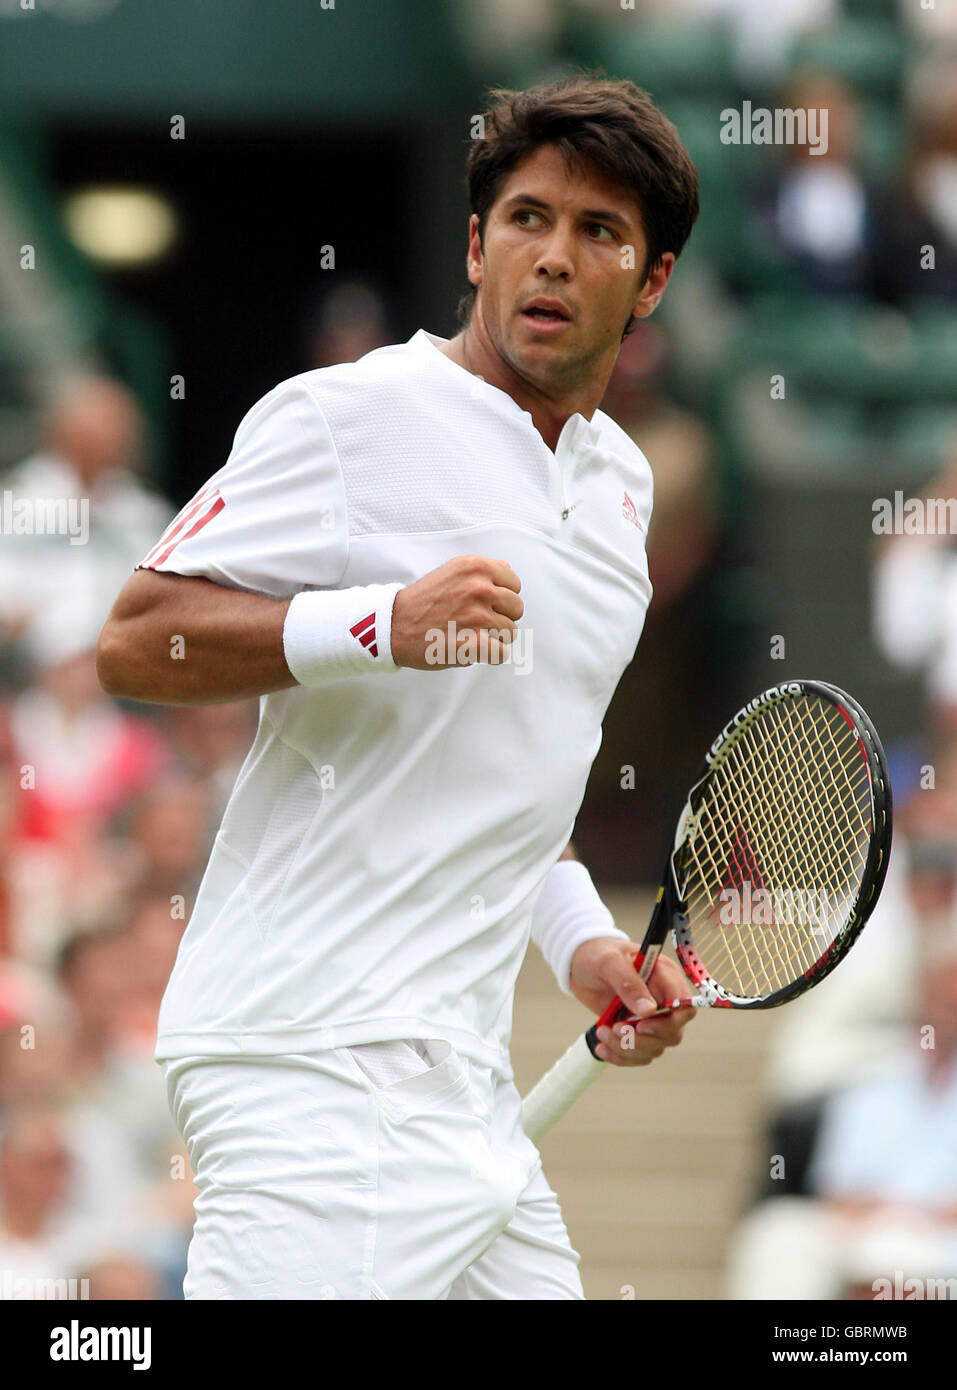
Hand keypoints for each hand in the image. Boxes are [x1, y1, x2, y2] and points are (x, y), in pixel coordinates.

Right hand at [390, 554, 523, 669]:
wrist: (393, 625)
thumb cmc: (422, 601)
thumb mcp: (451, 571)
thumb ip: (480, 572)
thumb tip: (508, 576)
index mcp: (475, 567)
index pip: (514, 582)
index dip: (503, 596)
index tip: (488, 604)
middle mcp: (479, 588)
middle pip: (516, 608)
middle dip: (502, 617)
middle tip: (481, 622)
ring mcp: (478, 616)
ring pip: (511, 632)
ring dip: (496, 637)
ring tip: (475, 636)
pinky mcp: (474, 643)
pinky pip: (501, 653)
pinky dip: (492, 656)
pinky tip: (476, 651)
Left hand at [569, 937, 695, 1066]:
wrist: (579, 964)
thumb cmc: (597, 955)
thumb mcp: (609, 962)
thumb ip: (629, 984)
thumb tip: (649, 1011)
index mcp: (664, 976)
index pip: (684, 1006)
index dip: (668, 1022)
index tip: (641, 1025)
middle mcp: (663, 999)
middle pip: (672, 1034)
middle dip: (641, 1039)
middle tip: (615, 1028)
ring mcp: (651, 1017)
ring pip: (654, 1048)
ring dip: (627, 1048)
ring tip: (602, 1032)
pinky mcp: (637, 1031)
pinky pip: (639, 1054)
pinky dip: (620, 1056)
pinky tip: (601, 1048)